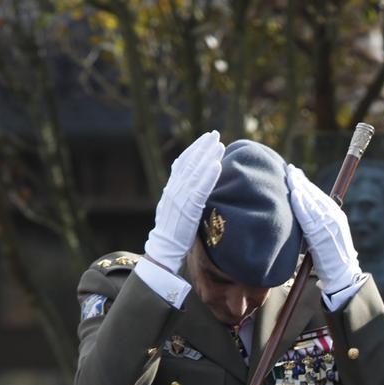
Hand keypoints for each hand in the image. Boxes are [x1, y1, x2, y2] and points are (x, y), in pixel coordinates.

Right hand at [144, 129, 223, 272]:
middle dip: (202, 147)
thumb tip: (193, 187)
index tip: (206, 139)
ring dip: (207, 157)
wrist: (163, 250)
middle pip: (189, 162)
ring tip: (219, 145)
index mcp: (171, 188)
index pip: (182, 163)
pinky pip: (200, 189)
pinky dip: (208, 176)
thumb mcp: (176, 210)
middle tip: (215, 134)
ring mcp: (180, 198)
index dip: (194, 149)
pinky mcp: (188, 209)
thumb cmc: (173, 233)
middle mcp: (173, 189)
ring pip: (195, 172)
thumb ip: (183, 196)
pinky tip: (217, 165)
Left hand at [285, 163, 361, 301]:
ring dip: (299, 188)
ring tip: (289, 176)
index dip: (307, 184)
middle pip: (315, 195)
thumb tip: (306, 218)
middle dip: (302, 181)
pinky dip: (301, 204)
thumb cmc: (334, 261)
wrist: (344, 276)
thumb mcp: (329, 238)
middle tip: (290, 169)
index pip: (319, 196)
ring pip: (311, 202)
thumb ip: (319, 225)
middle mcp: (334, 217)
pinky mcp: (321, 234)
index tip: (296, 175)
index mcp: (336, 217)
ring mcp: (328, 225)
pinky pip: (308, 216)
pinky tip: (293, 194)